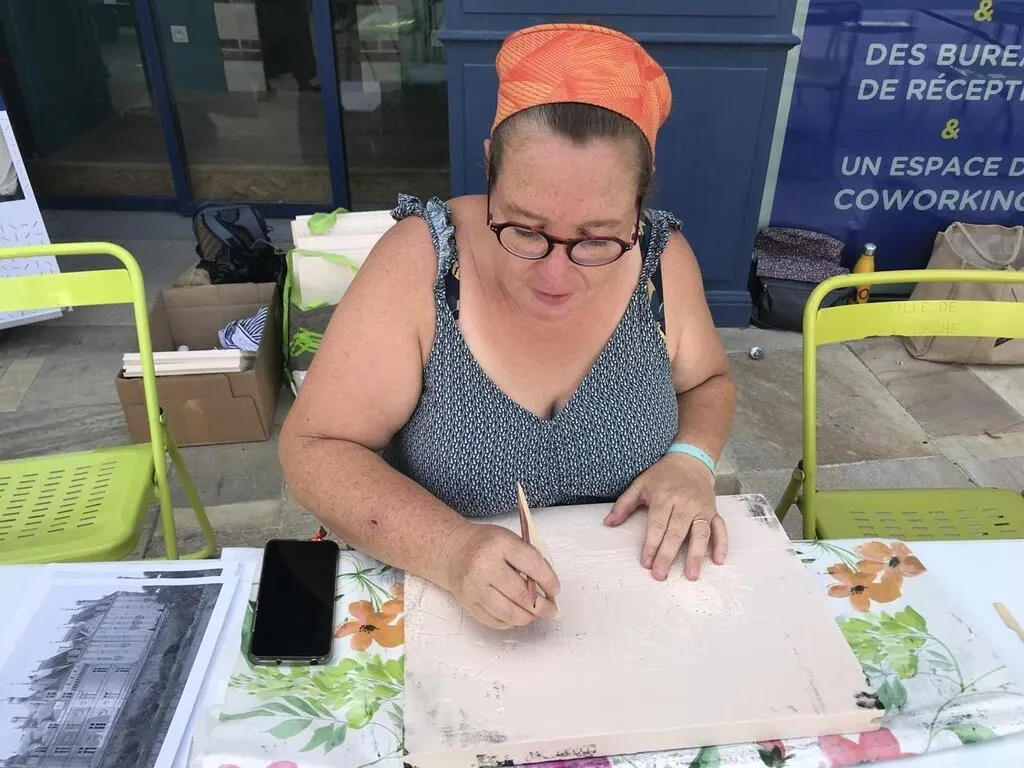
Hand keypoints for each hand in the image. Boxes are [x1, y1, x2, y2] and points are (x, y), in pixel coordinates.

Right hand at [438, 522, 560, 629]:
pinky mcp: (468, 603)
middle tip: (552, 610)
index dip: (549, 581)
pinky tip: (516, 615)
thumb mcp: (509, 539)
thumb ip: (529, 558)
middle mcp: (485, 566)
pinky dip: (510, 621)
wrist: (452, 551)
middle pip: (522, 595)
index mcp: (500, 544)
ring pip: (509, 613)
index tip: (555, 590)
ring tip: (535, 614)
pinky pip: (495, 620)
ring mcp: (475, 587)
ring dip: (527, 617)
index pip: (533, 566)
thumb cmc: (484, 544)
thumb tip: (548, 586)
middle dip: (543, 606)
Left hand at [604, 453, 728, 580]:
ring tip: (691, 575)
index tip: (646, 562)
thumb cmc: (663, 475)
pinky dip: (721, 544)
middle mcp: (684, 503)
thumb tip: (609, 523)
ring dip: (696, 555)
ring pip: (700, 533)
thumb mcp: (640, 484)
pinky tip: (718, 561)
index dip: (651, 544)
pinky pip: (720, 528)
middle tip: (661, 573)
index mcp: (664, 497)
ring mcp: (701, 508)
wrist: (690, 461)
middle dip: (668, 555)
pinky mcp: (713, 511)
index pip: (657, 524)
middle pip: (676, 532)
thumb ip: (624, 504)